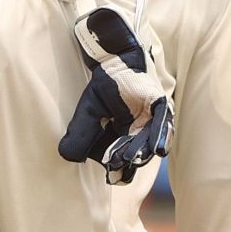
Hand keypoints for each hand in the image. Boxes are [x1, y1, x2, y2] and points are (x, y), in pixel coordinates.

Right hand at [59, 7, 173, 183]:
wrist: (114, 60)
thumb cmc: (104, 86)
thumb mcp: (88, 112)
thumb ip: (80, 133)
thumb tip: (67, 156)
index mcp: (121, 139)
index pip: (119, 160)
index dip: (115, 168)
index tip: (109, 172)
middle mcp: (139, 135)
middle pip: (134, 155)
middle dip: (125, 160)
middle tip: (116, 164)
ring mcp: (152, 123)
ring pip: (149, 144)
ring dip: (142, 152)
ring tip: (132, 158)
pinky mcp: (160, 109)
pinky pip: (163, 125)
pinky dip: (160, 137)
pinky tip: (158, 149)